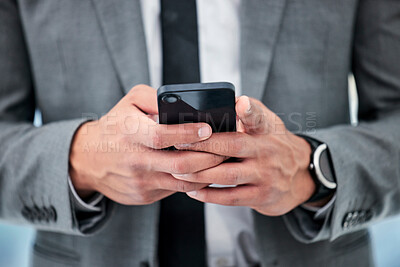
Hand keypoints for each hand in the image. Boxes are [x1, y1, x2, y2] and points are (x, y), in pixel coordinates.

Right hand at [69, 84, 225, 204]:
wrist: (87, 160)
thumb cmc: (114, 127)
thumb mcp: (129, 102)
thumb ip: (154, 97)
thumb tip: (182, 103)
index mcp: (130, 133)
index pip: (162, 136)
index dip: (188, 133)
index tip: (209, 128)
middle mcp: (136, 160)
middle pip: (180, 164)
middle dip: (210, 157)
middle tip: (227, 147)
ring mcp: (141, 181)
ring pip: (183, 182)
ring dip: (207, 173)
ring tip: (222, 161)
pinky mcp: (144, 195)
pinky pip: (175, 190)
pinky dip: (193, 181)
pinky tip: (203, 171)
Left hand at [173, 96, 314, 215]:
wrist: (301, 175)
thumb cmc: (273, 145)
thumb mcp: (269, 124)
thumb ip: (250, 113)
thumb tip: (229, 100)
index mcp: (266, 130)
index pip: (258, 117)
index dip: (249, 110)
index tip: (240, 103)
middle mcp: (267, 151)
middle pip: (233, 146)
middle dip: (204, 145)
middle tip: (179, 144)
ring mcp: (265, 175)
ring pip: (228, 174)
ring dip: (200, 173)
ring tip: (178, 170)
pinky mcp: (262, 196)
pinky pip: (231, 197)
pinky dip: (209, 194)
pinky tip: (192, 190)